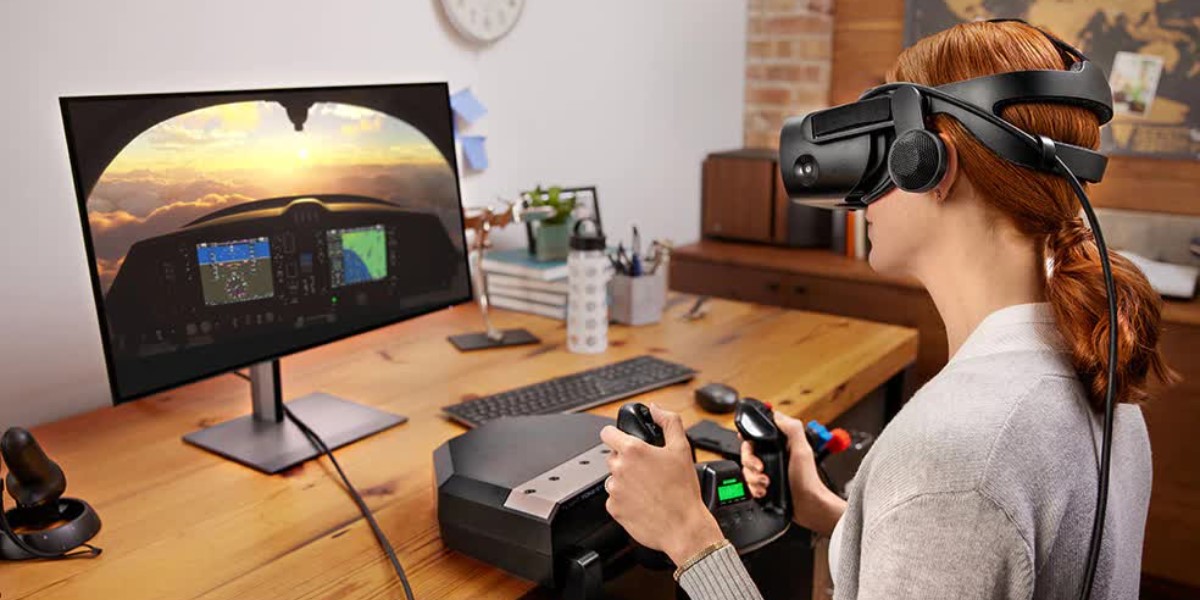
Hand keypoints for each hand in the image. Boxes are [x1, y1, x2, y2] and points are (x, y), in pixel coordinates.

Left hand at [601, 404, 724, 565]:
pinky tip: (644, 502)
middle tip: (647, 469)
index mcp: (633, 450)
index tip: (622, 439)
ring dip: (625, 480)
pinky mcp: (614, 509)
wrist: (683, 527)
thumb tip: (656, 409)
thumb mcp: (682, 449)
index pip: (607, 433)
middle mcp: (619, 468)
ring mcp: (614, 490)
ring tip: (648, 488)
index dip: (615, 433)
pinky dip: (625, 500)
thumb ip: (669, 422)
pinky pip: (615, 499)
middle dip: (626, 460)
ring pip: (614, 478)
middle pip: (613, 456)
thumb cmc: (683, 491)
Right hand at [740, 411, 845, 536]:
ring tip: (765, 482)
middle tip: (761, 468)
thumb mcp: (802, 450)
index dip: (749, 438)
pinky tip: (763, 491)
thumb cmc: (808, 480)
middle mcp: (772, 455)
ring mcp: (767, 470)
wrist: (807, 505)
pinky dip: (754, 488)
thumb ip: (792, 429)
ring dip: (753, 477)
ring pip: (746, 469)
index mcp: (780, 443)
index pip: (757, 433)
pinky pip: (748, 484)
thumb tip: (776, 414)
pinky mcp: (763, 484)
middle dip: (750, 462)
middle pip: (746, 452)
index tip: (750, 445)